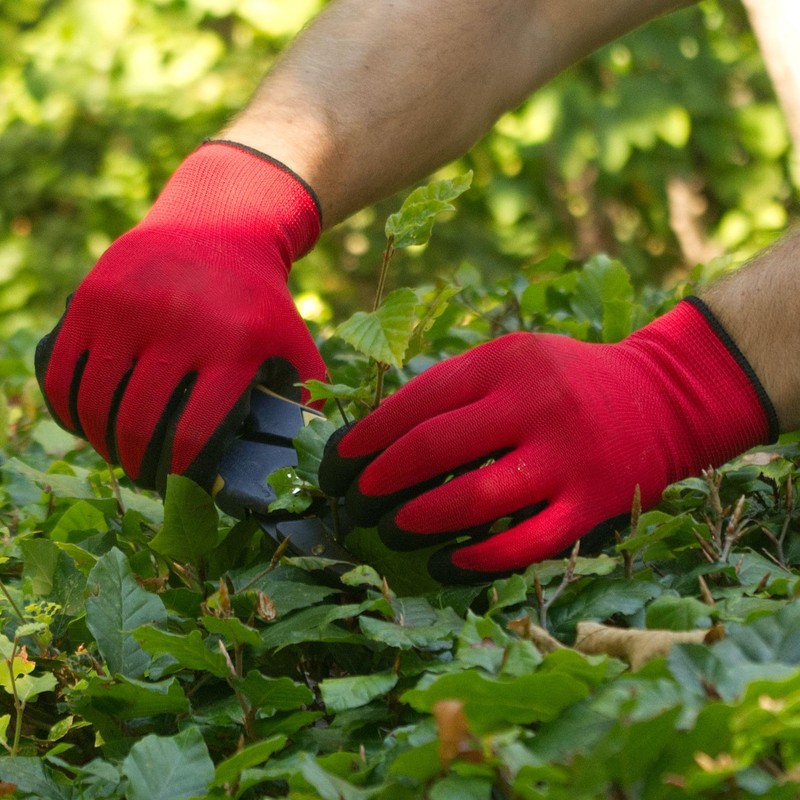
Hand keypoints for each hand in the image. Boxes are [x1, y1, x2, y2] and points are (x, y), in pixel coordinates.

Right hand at [35, 141, 325, 491]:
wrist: (221, 225)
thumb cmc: (260, 298)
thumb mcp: (295, 338)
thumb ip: (308, 392)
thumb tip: (309, 450)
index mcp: (233, 347)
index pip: (191, 435)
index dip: (177, 475)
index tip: (176, 487)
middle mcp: (180, 326)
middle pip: (137, 424)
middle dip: (135, 464)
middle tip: (142, 474)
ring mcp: (130, 310)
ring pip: (95, 402)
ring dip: (99, 441)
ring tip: (114, 451)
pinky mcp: (94, 297)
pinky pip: (63, 370)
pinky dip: (66, 407)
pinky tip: (80, 422)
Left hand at [319, 299, 776, 582]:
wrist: (660, 398)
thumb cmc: (565, 379)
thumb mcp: (512, 357)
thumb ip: (455, 386)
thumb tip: (380, 434)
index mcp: (506, 362)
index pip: (418, 400)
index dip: (370, 434)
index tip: (339, 459)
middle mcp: (535, 404)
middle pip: (436, 448)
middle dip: (382, 478)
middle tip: (356, 498)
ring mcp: (567, 457)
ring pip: (478, 498)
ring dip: (423, 519)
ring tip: (393, 527)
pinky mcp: (593, 503)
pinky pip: (529, 542)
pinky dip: (482, 558)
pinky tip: (449, 562)